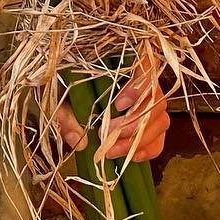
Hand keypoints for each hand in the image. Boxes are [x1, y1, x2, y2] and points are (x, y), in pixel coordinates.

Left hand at [54, 54, 169, 162]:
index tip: (119, 105)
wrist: (65, 94)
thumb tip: (78, 140)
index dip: (138, 87)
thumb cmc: (63, 90)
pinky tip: (130, 157)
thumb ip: (65, 116)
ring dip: (137, 140)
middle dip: (132, 124)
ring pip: (161, 121)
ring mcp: (150, 104)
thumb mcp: (59, 98)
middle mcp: (143, 81)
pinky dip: (148, 149)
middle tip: (107, 136)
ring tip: (111, 151)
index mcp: (124, 63)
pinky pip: (159, 138)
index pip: (146, 68)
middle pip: (156, 101)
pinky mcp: (150, 124)